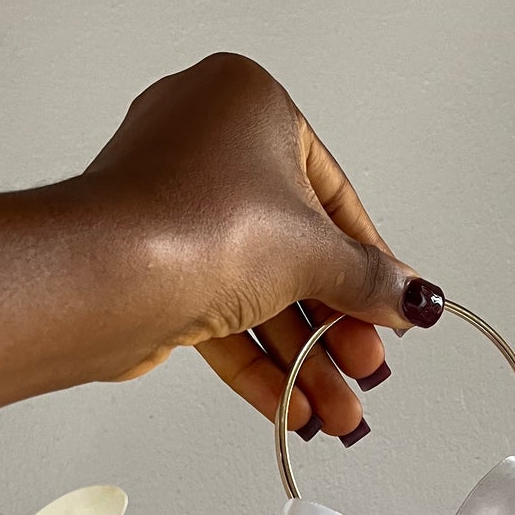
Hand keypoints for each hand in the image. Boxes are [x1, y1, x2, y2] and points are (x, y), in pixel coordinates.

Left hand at [69, 53, 443, 439]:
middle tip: (366, 369)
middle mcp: (204, 141)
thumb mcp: (313, 253)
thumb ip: (371, 279)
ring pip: (253, 287)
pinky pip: (214, 307)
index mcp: (247, 102)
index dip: (368, 264)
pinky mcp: (145, 259)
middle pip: (293, 249)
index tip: (392, 310)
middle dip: (333, 326)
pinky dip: (253, 356)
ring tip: (336, 412)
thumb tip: (414, 297)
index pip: (331, 194)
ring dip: (300, 356)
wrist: (100, 278)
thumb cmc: (199, 226)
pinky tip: (291, 406)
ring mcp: (169, 201)